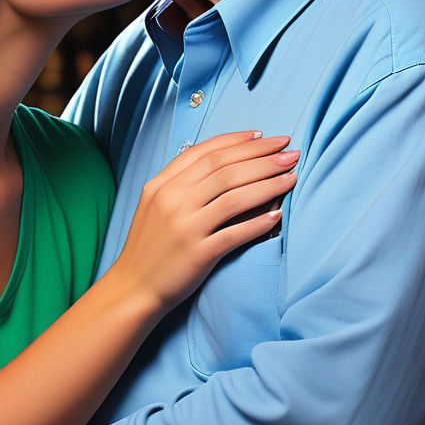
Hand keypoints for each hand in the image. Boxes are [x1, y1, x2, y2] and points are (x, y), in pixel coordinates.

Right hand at [111, 131, 297, 311]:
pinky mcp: (197, 253)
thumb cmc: (149, 246)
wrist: (133, 287)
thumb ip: (180, 182)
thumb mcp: (154, 204)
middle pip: (225, 169)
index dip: (238, 142)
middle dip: (262, 157)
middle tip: (290, 151)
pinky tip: (278, 215)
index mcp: (162, 185)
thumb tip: (221, 162)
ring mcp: (185, 227)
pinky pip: (234, 233)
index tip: (264, 137)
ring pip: (234, 196)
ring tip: (291, 176)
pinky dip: (258, 223)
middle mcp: (172, 200)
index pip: (206, 153)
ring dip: (268, 184)